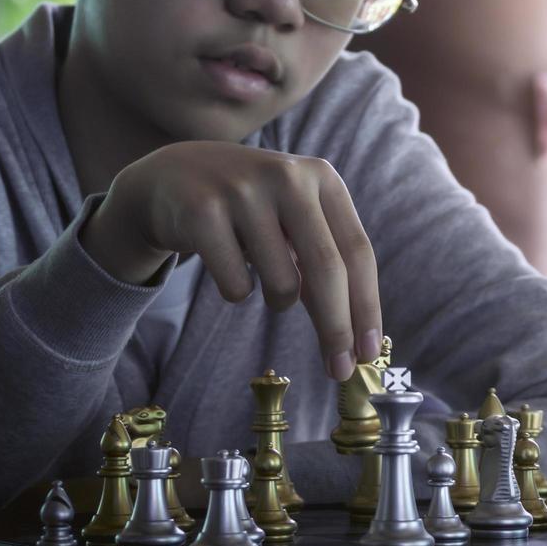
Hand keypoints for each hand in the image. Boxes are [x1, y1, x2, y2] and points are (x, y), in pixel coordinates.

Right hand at [80, 141, 380, 379]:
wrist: (176, 175)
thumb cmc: (252, 209)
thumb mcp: (296, 217)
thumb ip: (327, 262)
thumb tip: (357, 337)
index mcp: (322, 177)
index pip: (357, 251)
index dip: (367, 306)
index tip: (370, 352)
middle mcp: (288, 177)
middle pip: (327, 269)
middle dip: (337, 328)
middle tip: (340, 370)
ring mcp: (243, 191)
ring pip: (281, 283)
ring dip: (279, 300)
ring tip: (265, 278)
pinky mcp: (202, 211)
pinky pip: (236, 285)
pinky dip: (237, 290)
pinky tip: (226, 262)